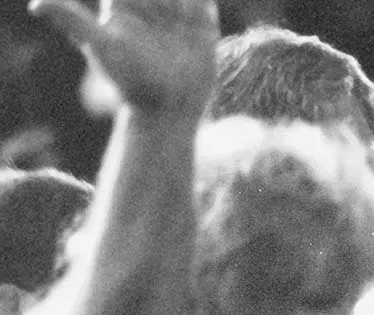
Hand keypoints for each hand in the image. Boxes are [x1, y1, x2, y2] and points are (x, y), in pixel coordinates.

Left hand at [31, 0, 218, 115]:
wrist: (168, 109)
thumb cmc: (131, 80)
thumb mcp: (102, 46)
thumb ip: (72, 20)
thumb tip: (36, 7)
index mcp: (122, 5)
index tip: (137, 5)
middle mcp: (149, 8)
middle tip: (162, 14)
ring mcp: (176, 17)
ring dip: (181, 2)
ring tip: (178, 15)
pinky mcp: (202, 28)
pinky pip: (203, 3)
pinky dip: (202, 3)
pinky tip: (199, 8)